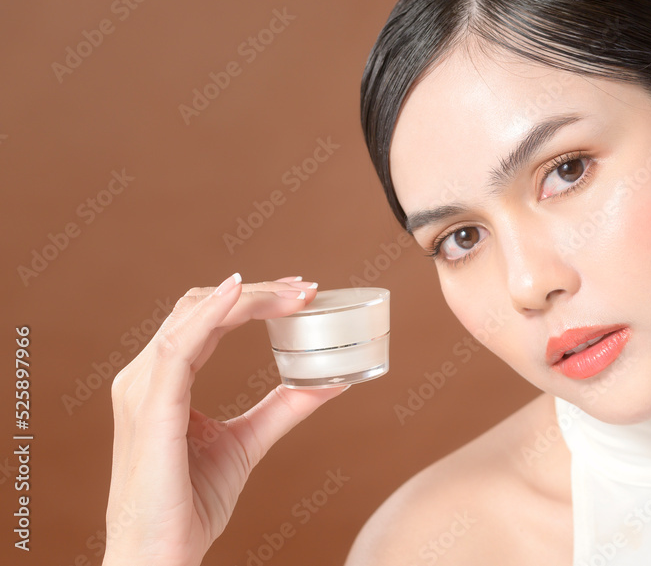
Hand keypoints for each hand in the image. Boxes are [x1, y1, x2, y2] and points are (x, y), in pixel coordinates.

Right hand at [102, 274, 349, 565]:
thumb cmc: (189, 504)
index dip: (251, 298)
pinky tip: (242, 296)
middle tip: (307, 288)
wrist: (159, 557)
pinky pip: (180, 347)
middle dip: (257, 292)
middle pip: (199, 307)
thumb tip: (332, 382)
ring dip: (248, 297)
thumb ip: (283, 408)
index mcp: (162, 381)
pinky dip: (212, 315)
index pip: (206, 319)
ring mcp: (143, 390)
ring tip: (296, 293)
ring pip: (193, 316)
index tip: (299, 292)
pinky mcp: (151, 409)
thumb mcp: (247, 442)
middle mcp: (145, 377)